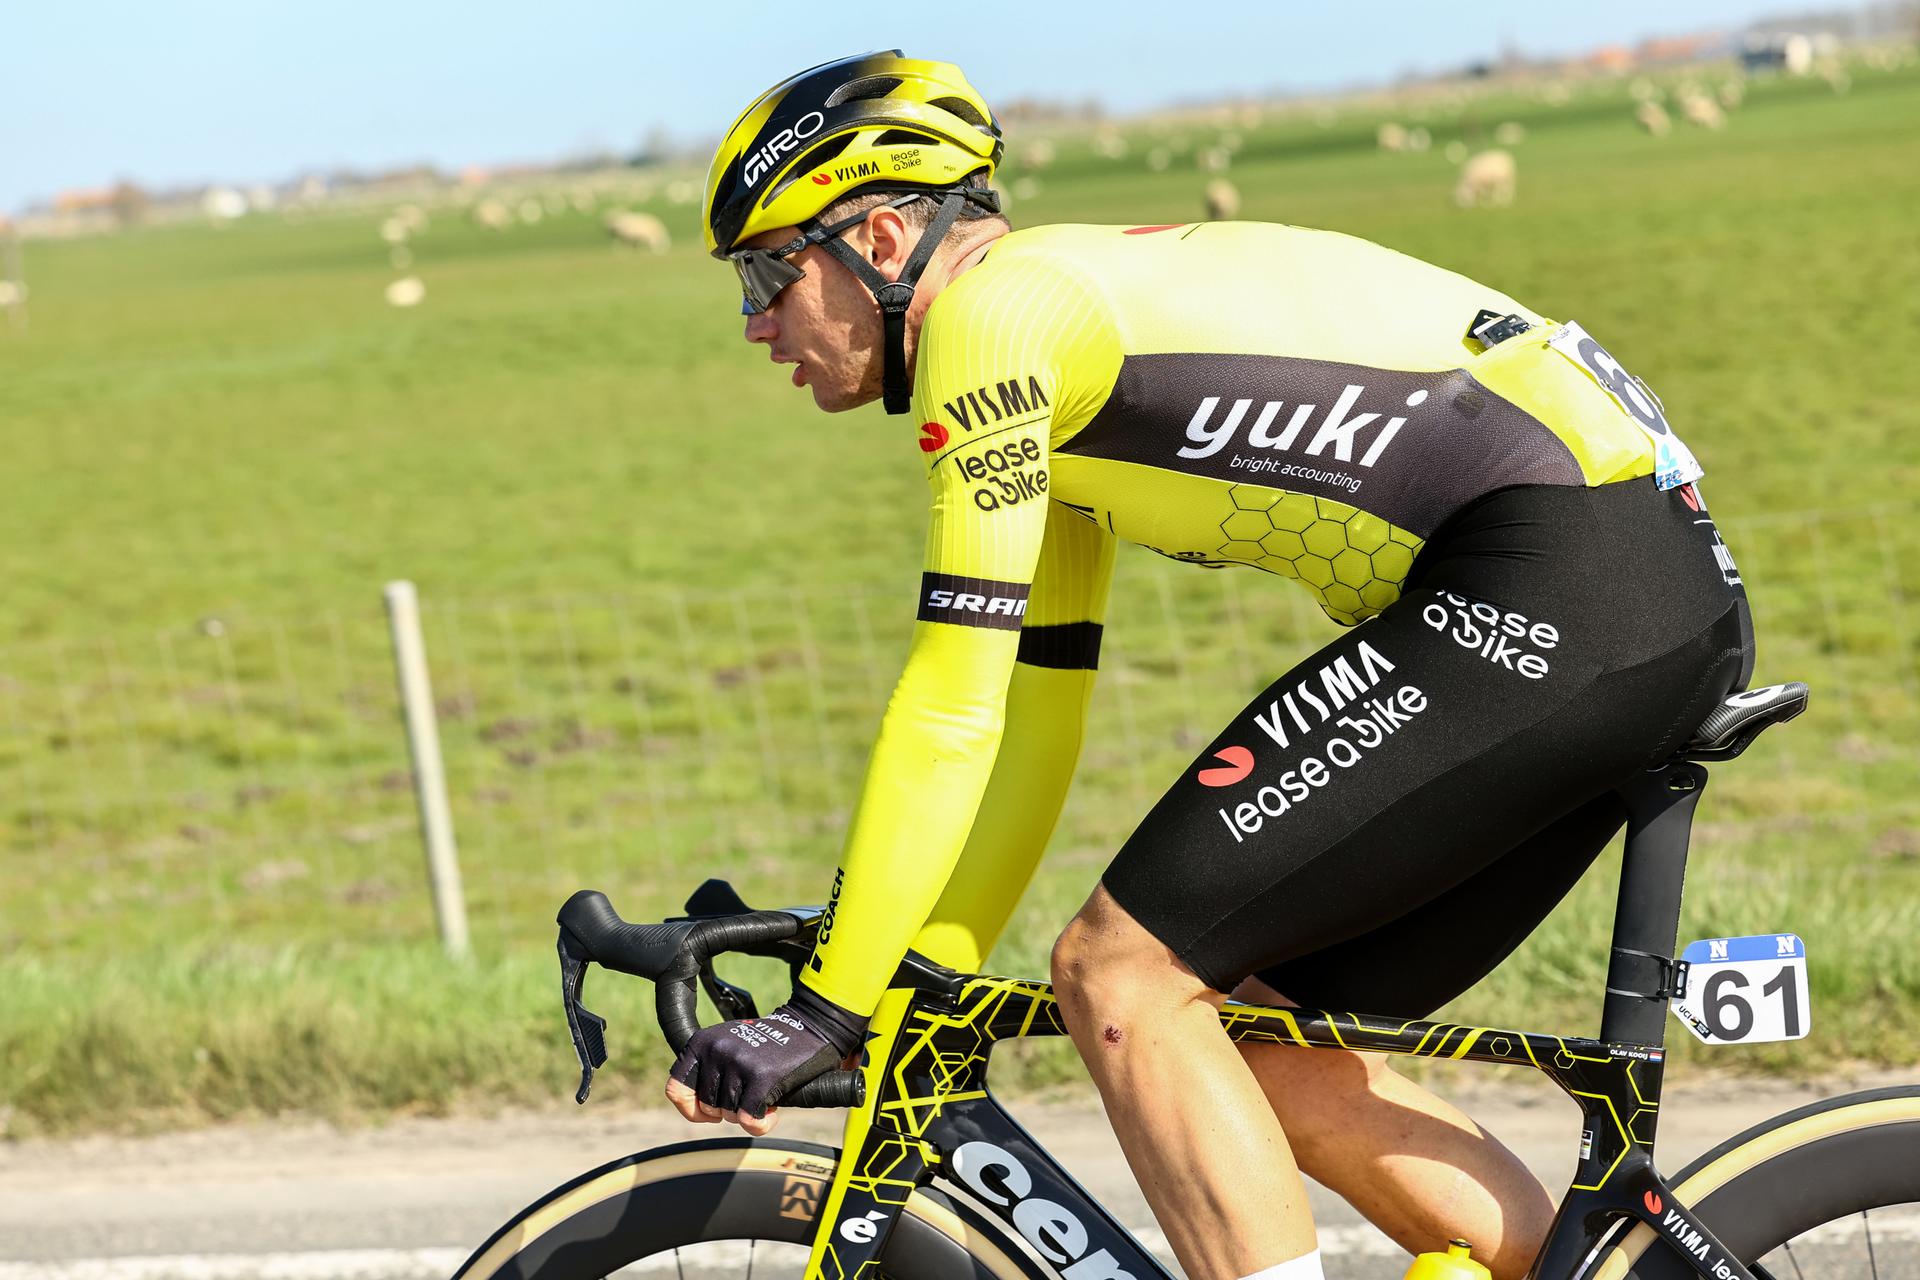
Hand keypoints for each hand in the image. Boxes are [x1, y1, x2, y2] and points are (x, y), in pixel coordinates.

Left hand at [665, 987, 865, 1132]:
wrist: (810, 1027)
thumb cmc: (768, 1045)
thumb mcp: (728, 1046)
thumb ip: (707, 1071)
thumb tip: (696, 1111)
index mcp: (702, 1041)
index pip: (676, 1088)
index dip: (691, 1108)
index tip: (710, 1111)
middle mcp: (716, 1050)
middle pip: (707, 1106)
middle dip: (728, 1109)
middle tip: (749, 1093)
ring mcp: (738, 1062)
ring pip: (728, 1114)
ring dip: (747, 1114)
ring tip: (763, 1095)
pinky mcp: (762, 1077)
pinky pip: (748, 1119)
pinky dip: (760, 1124)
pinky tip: (772, 1111)